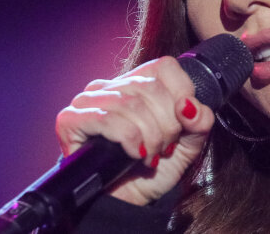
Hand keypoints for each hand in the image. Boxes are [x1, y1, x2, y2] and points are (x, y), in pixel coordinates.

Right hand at [55, 56, 214, 204]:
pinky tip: (134, 154)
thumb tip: (188, 105)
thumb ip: (199, 120)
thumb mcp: (189, 144)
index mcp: (136, 82)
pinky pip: (107, 118)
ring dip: (150, 135)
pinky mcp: (70, 120)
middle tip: (165, 147)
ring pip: (130, 103)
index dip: (181, 95)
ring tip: (150, 155)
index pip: (163, 66)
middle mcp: (110, 86)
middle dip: (167, 124)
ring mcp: (87, 101)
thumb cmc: (153, 170)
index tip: (182, 126)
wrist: (126, 202)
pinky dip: (128, 138)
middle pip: (150, 86)